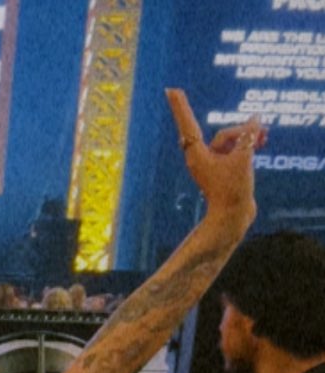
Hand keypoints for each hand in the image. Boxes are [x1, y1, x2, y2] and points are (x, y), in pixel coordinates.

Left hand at [165, 89, 264, 223]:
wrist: (233, 219)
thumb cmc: (233, 191)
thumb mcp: (244, 158)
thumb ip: (250, 135)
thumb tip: (255, 119)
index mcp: (197, 155)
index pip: (188, 123)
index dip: (181, 106)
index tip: (171, 89)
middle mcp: (202, 158)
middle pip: (225, 135)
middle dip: (243, 132)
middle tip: (261, 136)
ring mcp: (214, 165)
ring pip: (233, 142)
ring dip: (249, 138)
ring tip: (265, 138)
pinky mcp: (224, 171)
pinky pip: (236, 151)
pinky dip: (247, 146)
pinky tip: (262, 142)